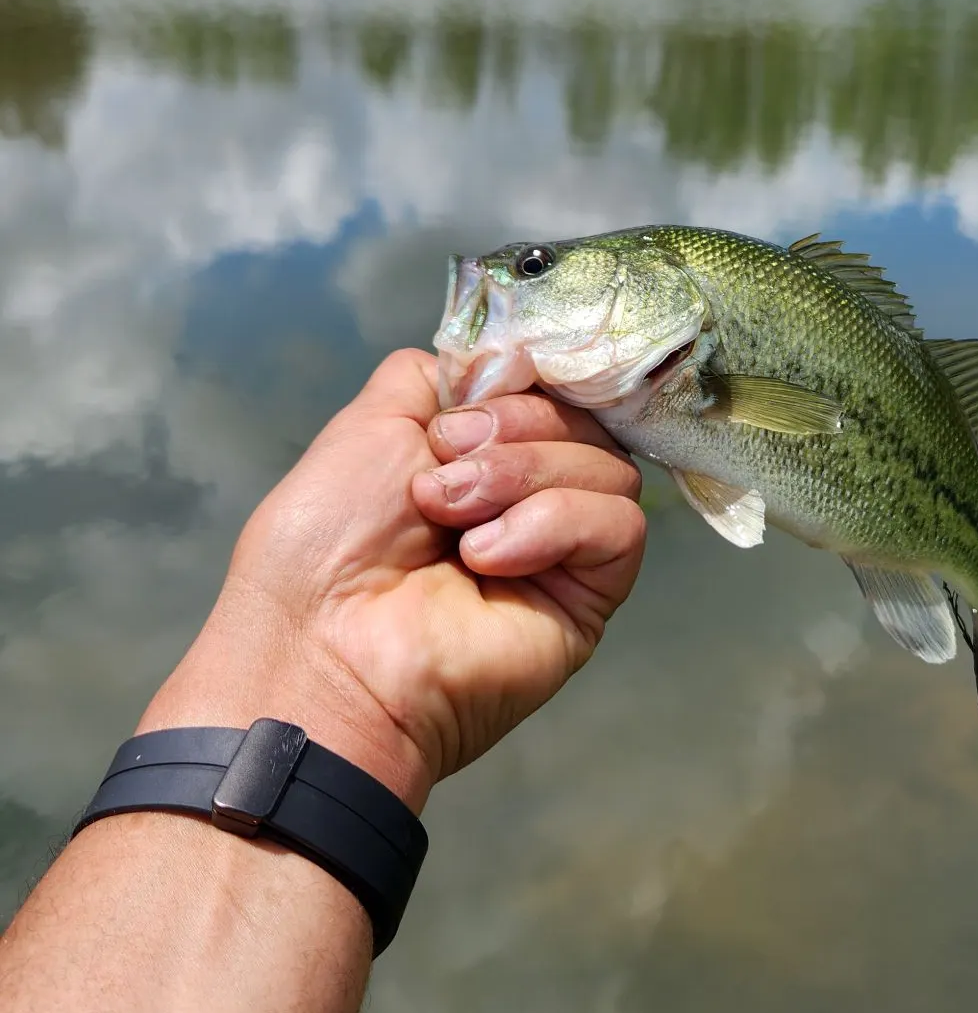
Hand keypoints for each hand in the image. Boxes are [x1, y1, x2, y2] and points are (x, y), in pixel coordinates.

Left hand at [141, 350, 644, 809]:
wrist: (323, 648)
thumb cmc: (325, 545)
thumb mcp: (372, 423)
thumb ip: (441, 377)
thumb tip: (508, 363)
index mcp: (481, 455)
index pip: (552, 388)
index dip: (525, 382)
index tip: (469, 398)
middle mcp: (529, 498)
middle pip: (586, 421)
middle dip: (512, 431)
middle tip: (439, 473)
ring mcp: (563, 550)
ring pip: (610, 468)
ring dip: (521, 477)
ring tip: (452, 519)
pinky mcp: (590, 599)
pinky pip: (619, 526)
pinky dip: (553, 524)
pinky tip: (487, 556)